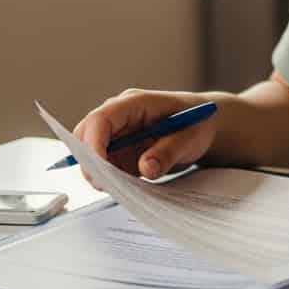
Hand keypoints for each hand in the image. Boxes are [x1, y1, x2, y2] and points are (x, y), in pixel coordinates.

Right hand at [73, 88, 218, 185]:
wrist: (203, 127)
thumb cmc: (197, 124)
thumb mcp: (190, 138)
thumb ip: (168, 152)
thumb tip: (146, 168)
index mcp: (134, 103)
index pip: (100, 119)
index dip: (93, 145)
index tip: (100, 170)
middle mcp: (119, 115)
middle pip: (85, 135)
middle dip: (90, 162)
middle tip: (109, 185)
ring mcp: (117, 132)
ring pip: (90, 153)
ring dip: (100, 173)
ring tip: (126, 185)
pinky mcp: (119, 149)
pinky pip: (103, 165)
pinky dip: (109, 178)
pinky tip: (129, 183)